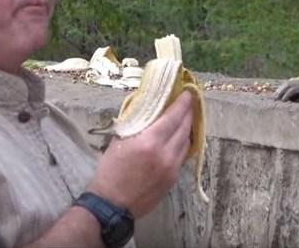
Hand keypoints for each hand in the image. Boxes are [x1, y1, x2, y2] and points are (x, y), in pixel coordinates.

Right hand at [86, 91, 193, 217]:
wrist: (112, 205)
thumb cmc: (110, 171)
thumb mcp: (119, 140)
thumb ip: (136, 124)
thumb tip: (147, 108)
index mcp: (150, 142)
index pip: (173, 116)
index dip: (182, 103)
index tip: (187, 93)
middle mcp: (166, 154)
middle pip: (184, 128)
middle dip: (188, 113)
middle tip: (188, 102)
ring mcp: (172, 168)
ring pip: (187, 142)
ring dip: (187, 128)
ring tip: (185, 118)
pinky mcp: (173, 179)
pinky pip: (182, 156)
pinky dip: (183, 144)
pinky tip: (179, 138)